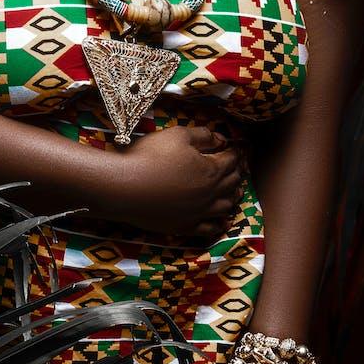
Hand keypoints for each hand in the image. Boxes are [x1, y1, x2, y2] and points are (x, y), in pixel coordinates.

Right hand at [112, 125, 247, 238]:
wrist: (125, 187)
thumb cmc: (151, 156)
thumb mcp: (178, 135)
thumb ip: (202, 135)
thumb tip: (220, 139)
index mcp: (211, 169)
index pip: (231, 160)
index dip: (235, 152)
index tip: (237, 148)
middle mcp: (210, 193)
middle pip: (232, 183)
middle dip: (237, 172)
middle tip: (238, 166)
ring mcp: (199, 213)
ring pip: (225, 206)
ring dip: (233, 197)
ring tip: (235, 191)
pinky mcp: (185, 226)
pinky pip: (210, 228)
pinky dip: (220, 224)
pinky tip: (223, 221)